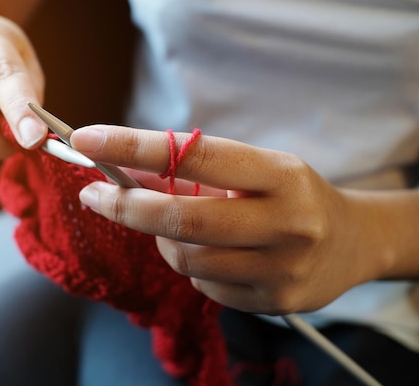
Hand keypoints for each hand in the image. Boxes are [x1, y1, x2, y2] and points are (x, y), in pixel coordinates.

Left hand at [70, 125, 392, 314]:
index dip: (135, 146)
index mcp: (281, 174)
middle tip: (94, 194)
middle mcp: (286, 222)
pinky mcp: (274, 302)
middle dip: (127, 207)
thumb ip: (191, 170)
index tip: (88, 138)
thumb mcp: (252, 169)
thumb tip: (122, 169)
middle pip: (183, 219)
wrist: (352, 242)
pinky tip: (210, 252)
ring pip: (187, 258)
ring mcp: (282, 268)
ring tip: (169, 224)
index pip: (196, 155)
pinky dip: (191, 265)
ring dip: (161, 239)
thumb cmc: (290, 195)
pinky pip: (204, 286)